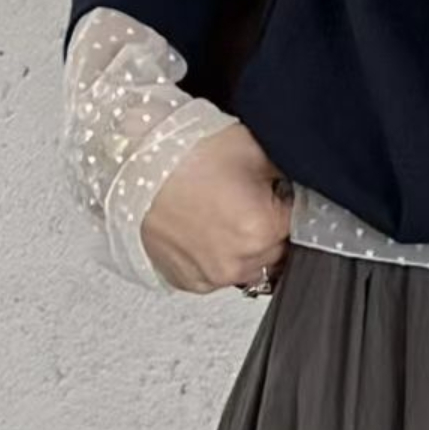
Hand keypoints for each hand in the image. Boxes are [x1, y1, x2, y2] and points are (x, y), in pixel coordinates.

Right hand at [141, 119, 293, 294]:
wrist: (129, 159)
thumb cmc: (182, 150)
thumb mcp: (252, 148)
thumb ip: (283, 177)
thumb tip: (294, 189)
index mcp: (263, 229)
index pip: (299, 225)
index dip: (286, 206)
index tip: (274, 194)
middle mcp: (238, 262)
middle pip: (276, 251)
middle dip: (267, 228)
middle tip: (243, 199)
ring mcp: (210, 276)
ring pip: (247, 267)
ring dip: (242, 247)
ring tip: (218, 213)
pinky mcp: (186, 281)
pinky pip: (215, 275)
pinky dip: (215, 256)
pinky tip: (201, 228)